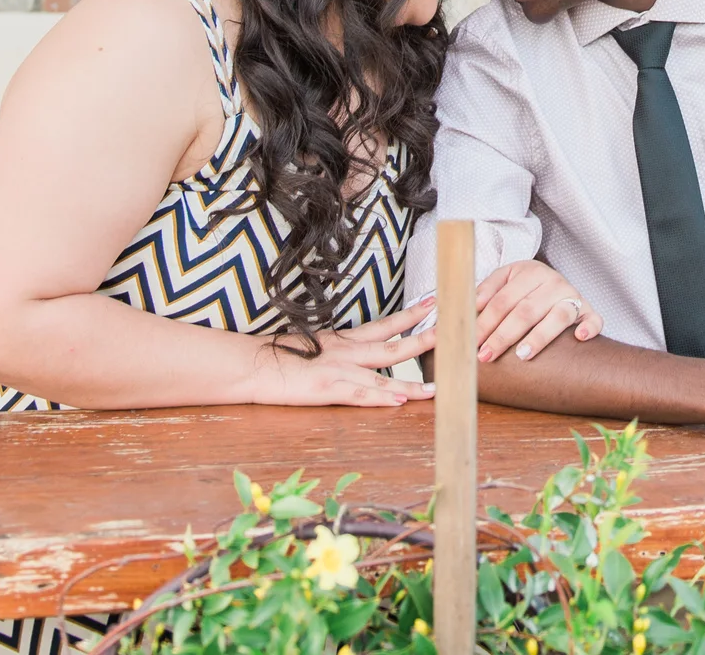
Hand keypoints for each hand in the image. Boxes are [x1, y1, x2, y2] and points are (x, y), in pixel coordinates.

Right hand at [244, 297, 438, 407]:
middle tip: (453, 332)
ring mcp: (338, 370)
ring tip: (438, 387)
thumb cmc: (280, 356)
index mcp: (345, 340)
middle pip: (393, 345)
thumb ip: (338, 348)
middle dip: (425, 340)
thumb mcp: (314, 346)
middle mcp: (347, 352)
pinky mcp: (326, 389)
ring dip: (412, 383)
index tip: (435, 303)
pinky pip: (359, 394)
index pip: (385, 325)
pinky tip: (399, 401)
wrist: (252, 364)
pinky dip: (381, 398)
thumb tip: (360, 349)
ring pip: (383, 375)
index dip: (411, 315)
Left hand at [473, 259, 604, 363]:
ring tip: (522, 355)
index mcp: (529, 272)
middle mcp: (553, 282)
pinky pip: (594, 320)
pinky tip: (579, 337)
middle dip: (503, 335)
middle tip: (487, 355)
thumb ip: (486, 291)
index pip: (502, 300)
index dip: (485, 322)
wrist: (556, 284)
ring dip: (539, 337)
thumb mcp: (505, 280)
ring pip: (557, 317)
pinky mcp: (590, 311)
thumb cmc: (525, 288)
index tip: (471, 342)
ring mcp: (573, 296)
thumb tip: (466, 306)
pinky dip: (589, 328)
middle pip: (525, 311)